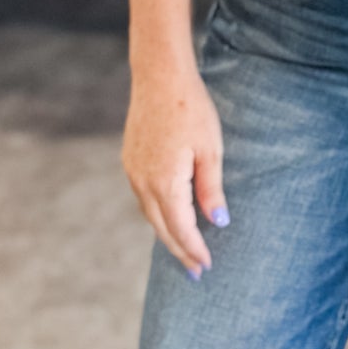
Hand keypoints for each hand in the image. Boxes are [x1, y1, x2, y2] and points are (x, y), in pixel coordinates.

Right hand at [121, 64, 228, 278]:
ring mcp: (133, 171)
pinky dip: (157, 214)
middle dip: (179, 251)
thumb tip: (217, 223)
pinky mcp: (130, 160)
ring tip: (184, 250)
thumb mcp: (211, 150)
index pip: (181, 228)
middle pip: (161, 228)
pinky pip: (143, 197)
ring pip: (149, 214)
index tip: (206, 267)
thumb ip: (211, 190)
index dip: (194, 249)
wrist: (159, 76)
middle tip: (196, 272)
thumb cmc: (191, 109)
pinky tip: (168, 216)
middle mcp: (143, 181)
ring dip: (167, 234)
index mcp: (165, 182)